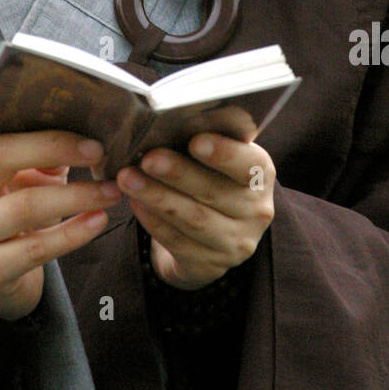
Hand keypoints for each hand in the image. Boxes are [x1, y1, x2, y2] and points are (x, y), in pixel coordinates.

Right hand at [0, 94, 121, 319]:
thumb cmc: (14, 212)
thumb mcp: (20, 178)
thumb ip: (39, 151)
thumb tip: (87, 129)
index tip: (40, 100)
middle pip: (0, 155)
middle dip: (54, 146)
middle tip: (98, 149)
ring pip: (24, 206)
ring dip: (77, 196)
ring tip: (112, 190)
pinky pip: (34, 248)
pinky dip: (72, 233)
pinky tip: (98, 220)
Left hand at [116, 134, 275, 289]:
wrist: (212, 230)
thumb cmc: (210, 177)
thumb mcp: (217, 158)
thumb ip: (202, 141)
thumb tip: (166, 124)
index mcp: (260, 175)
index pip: (249, 164)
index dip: (224, 153)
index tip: (195, 141)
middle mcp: (256, 211)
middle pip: (214, 192)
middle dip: (177, 174)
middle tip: (147, 158)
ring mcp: (236, 242)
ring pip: (194, 219)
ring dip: (157, 197)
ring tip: (128, 179)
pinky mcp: (212, 265)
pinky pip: (178, 242)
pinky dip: (153, 221)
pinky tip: (135, 203)